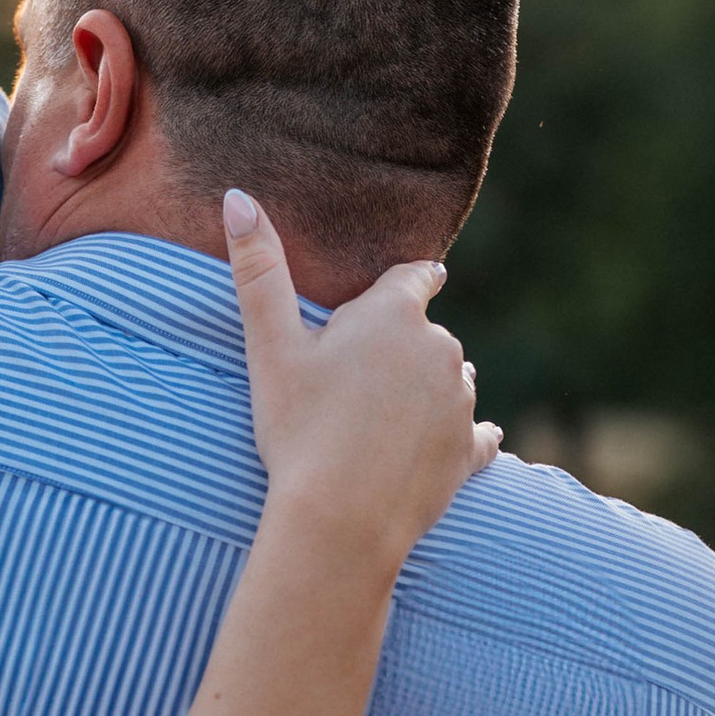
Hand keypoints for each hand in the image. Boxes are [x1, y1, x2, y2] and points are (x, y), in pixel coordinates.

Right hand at [225, 189, 498, 573]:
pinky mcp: (470, 451)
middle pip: (427, 334)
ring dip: (426, 390)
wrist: (340, 519)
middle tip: (355, 380)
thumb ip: (258, 270)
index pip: (415, 276)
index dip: (406, 282)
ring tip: (383, 419)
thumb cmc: (299, 428)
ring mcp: (460, 401)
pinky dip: (461, 437)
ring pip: (449, 381)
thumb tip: (237, 196)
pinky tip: (439, 449)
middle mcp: (440, 349)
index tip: (401, 288)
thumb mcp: (270, 347)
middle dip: (401, 348)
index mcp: (395, 314)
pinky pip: (477, 435)